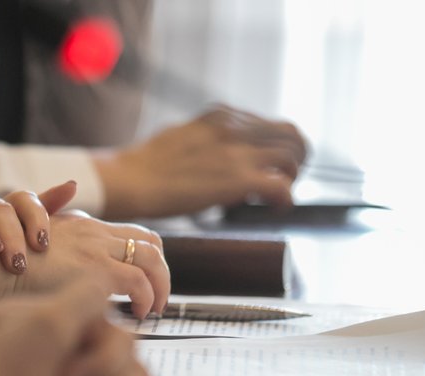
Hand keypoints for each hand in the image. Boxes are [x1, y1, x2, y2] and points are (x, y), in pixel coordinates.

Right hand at [17, 210, 169, 318]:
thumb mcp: (28, 244)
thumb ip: (48, 245)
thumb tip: (63, 231)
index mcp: (81, 227)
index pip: (131, 235)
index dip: (148, 260)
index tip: (147, 286)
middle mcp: (92, 232)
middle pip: (150, 242)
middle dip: (162, 272)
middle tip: (159, 300)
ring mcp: (94, 248)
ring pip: (150, 258)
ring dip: (159, 285)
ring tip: (152, 309)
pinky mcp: (93, 269)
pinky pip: (136, 282)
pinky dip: (144, 298)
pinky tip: (138, 314)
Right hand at [93, 105, 309, 220]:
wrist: (129, 179)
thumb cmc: (145, 166)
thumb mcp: (182, 136)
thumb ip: (207, 140)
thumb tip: (217, 156)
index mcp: (222, 115)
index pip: (269, 124)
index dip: (276, 147)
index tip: (268, 166)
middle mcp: (235, 126)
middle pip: (291, 134)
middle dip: (295, 159)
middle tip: (283, 181)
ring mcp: (237, 152)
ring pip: (292, 158)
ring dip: (292, 179)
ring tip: (276, 198)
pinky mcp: (237, 179)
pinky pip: (281, 187)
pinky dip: (285, 200)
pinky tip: (275, 210)